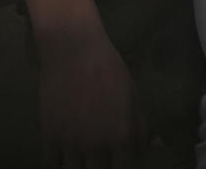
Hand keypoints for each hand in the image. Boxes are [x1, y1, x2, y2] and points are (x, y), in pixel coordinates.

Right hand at [38, 22, 146, 167]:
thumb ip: (142, 126)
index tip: (119, 163)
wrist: (73, 49)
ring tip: (83, 158)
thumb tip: (155, 149)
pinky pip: (52, 165)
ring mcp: (71, 143)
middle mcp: (97, 145)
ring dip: (79, 166)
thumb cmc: (108, 68)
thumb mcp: (132, 95)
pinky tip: (63, 157)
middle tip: (100, 159)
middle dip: (101, 168)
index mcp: (121, 136)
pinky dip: (58, 164)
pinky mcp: (49, 137)